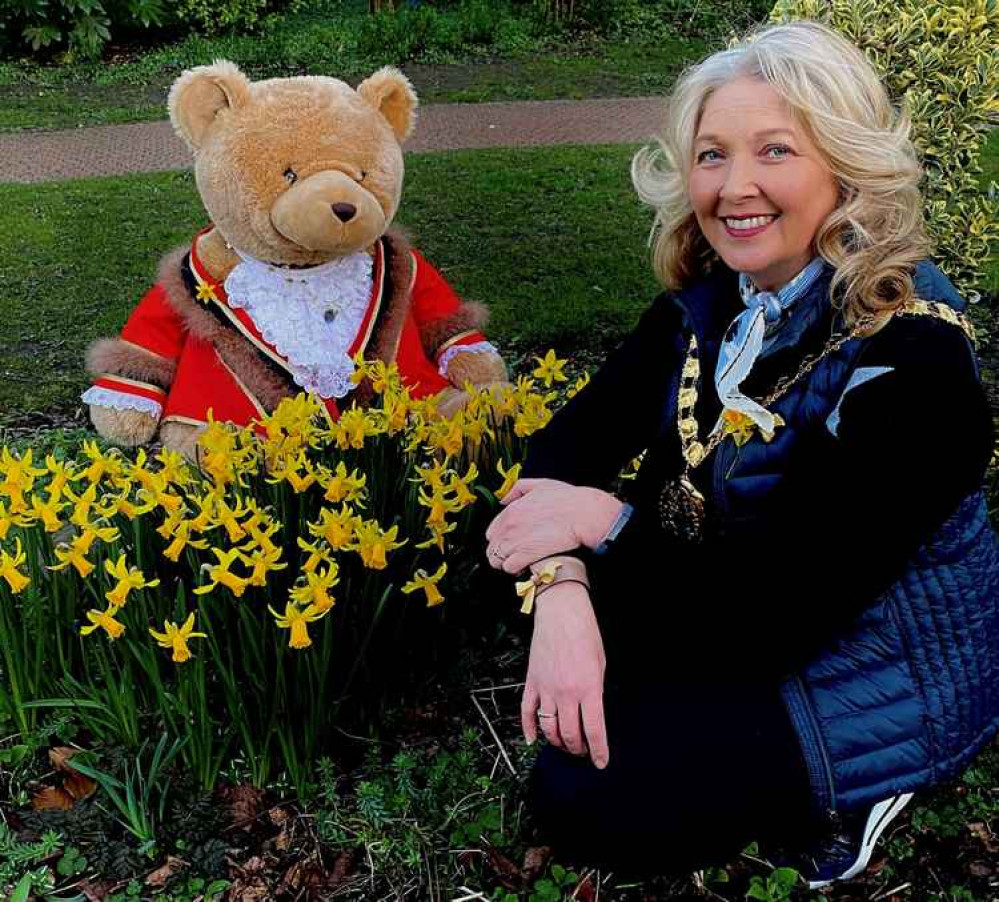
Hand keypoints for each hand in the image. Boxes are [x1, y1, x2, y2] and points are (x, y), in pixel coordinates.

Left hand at [485, 478, 622, 572]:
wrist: (585, 514)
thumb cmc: (568, 499)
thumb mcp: (540, 484)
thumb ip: (518, 489)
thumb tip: (504, 500)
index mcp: (511, 511)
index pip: (492, 532)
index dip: (501, 540)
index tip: (510, 543)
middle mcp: (510, 526)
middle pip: (492, 548)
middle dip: (501, 554)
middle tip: (515, 555)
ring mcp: (516, 541)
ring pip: (497, 560)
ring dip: (507, 563)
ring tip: (520, 562)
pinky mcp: (527, 555)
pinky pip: (510, 568)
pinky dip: (516, 569)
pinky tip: (526, 566)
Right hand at [521, 582, 608, 768]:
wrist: (561, 612)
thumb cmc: (586, 635)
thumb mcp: (600, 666)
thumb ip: (595, 693)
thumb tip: (591, 715)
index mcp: (589, 689)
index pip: (594, 731)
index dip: (598, 752)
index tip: (600, 763)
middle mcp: (566, 693)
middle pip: (570, 735)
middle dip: (578, 749)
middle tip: (583, 751)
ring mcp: (546, 689)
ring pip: (548, 729)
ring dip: (557, 742)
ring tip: (565, 745)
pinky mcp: (531, 682)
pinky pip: (527, 713)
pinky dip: (528, 729)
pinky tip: (532, 740)